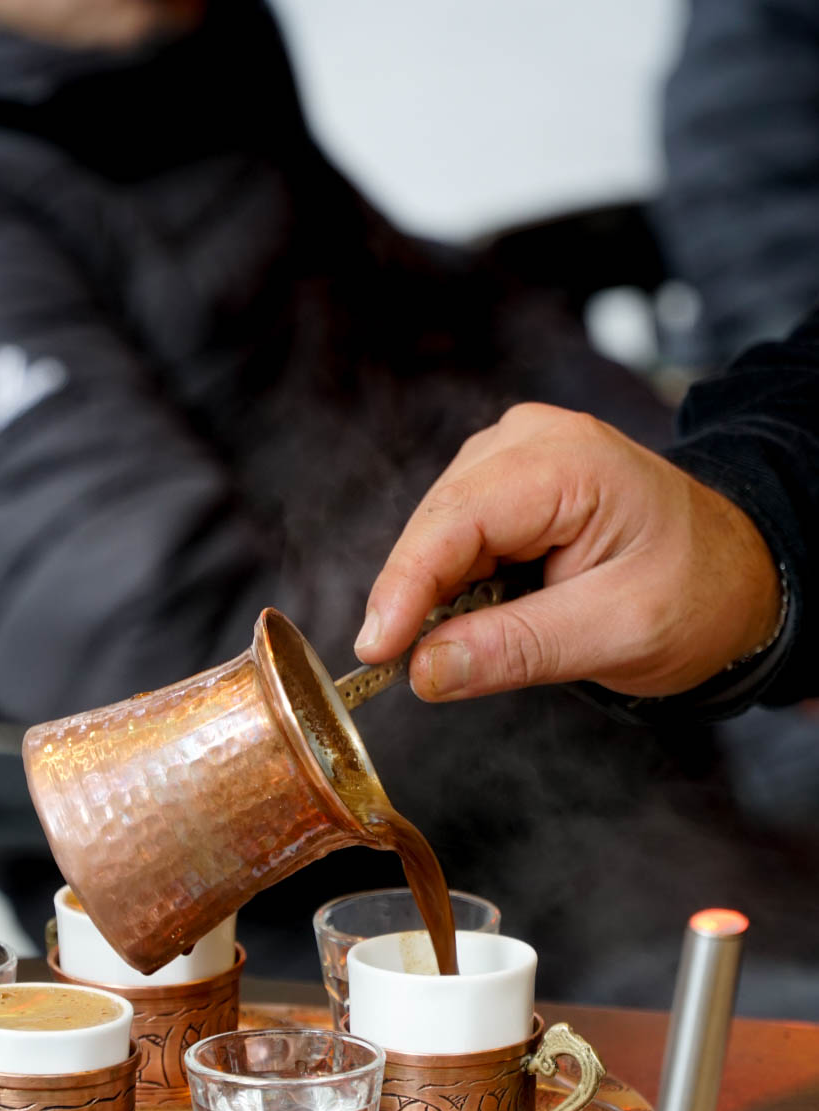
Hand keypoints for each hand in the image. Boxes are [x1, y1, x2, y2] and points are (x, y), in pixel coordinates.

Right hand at [354, 403, 780, 700]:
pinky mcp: (510, 483)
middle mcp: (534, 441)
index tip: (374, 651)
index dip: (405, 587)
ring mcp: (518, 455)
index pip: (457, 520)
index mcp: (572, 463)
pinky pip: (457, 535)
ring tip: (464, 643)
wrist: (736, 575)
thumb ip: (518, 649)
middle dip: (414, 596)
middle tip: (401, 668)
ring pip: (438, 529)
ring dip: (434, 592)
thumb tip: (425, 670)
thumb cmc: (696, 596)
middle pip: (438, 522)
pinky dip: (453, 583)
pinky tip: (475, 615)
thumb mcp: (617, 634)